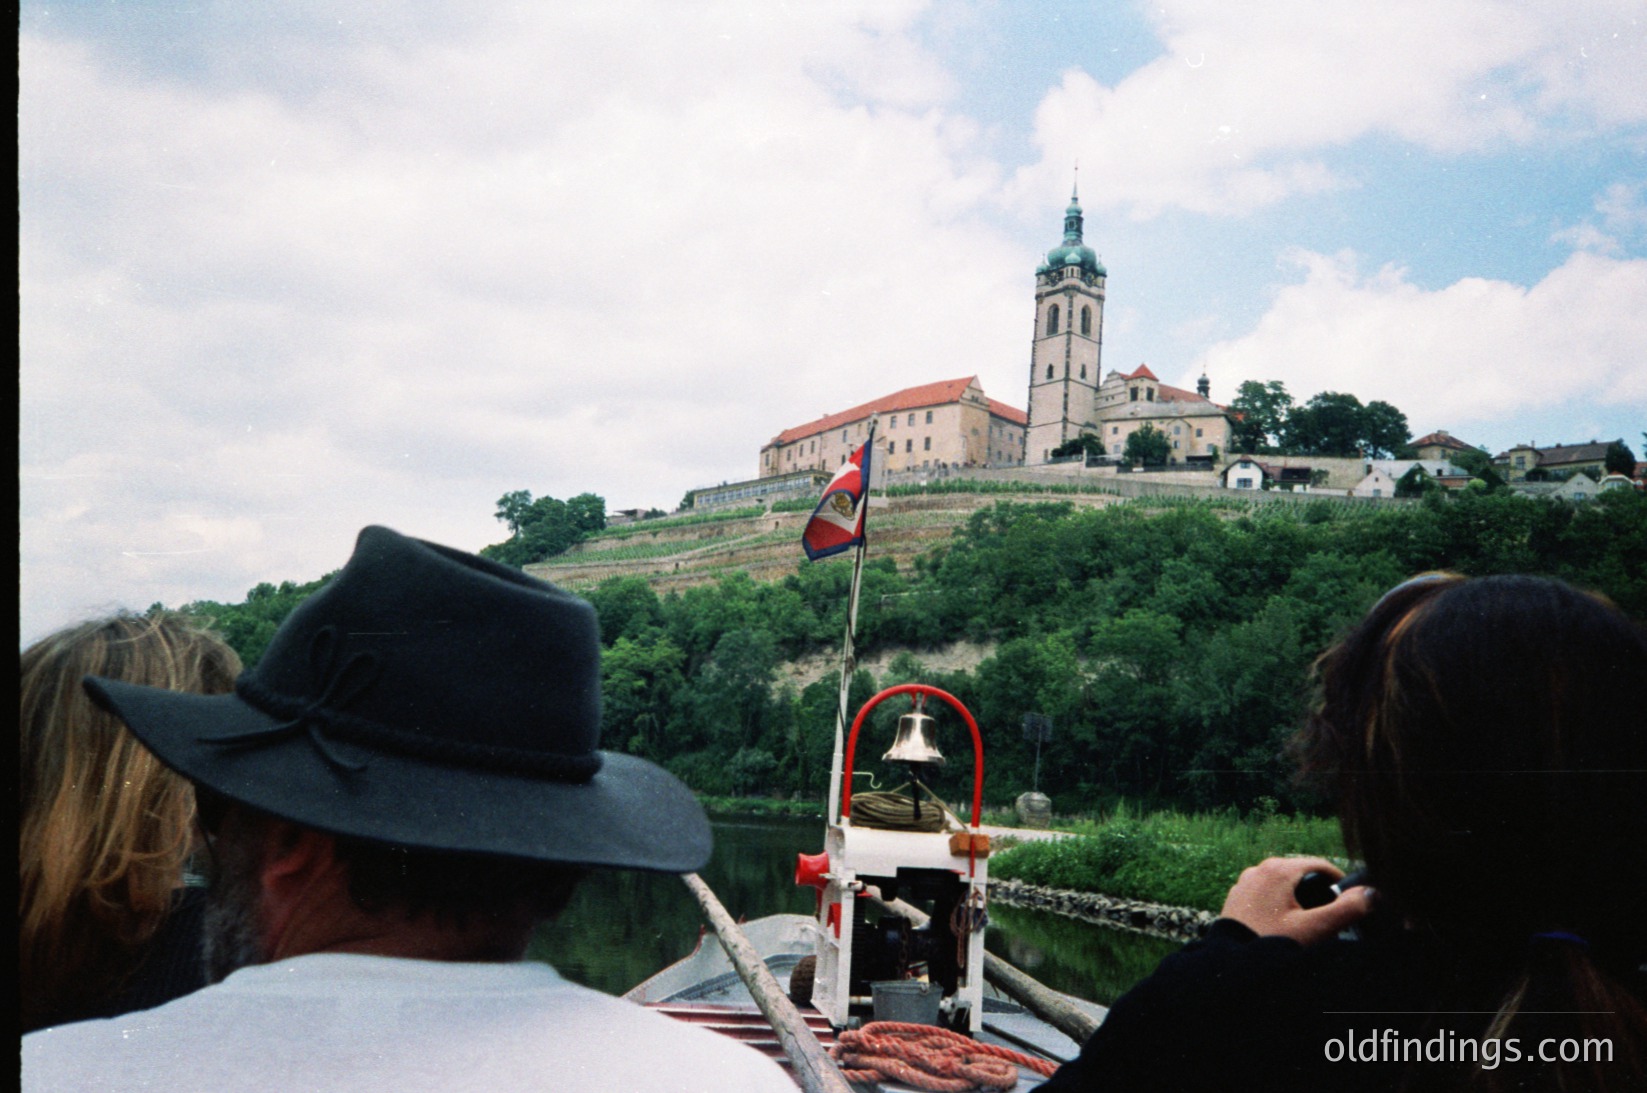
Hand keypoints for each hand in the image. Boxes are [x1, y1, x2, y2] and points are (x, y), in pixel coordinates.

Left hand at [1218, 857, 1373, 944]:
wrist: (1232, 965)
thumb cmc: (1272, 943)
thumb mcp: (1316, 928)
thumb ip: (1347, 909)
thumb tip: (1371, 893)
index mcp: (1278, 869)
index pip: (1320, 865)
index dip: (1339, 882)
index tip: (1349, 902)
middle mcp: (1259, 869)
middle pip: (1301, 874)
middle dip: (1318, 892)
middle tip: (1330, 917)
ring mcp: (1245, 882)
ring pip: (1283, 884)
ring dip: (1299, 899)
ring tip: (1309, 925)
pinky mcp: (1238, 897)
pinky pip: (1267, 894)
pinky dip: (1280, 905)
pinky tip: (1285, 926)